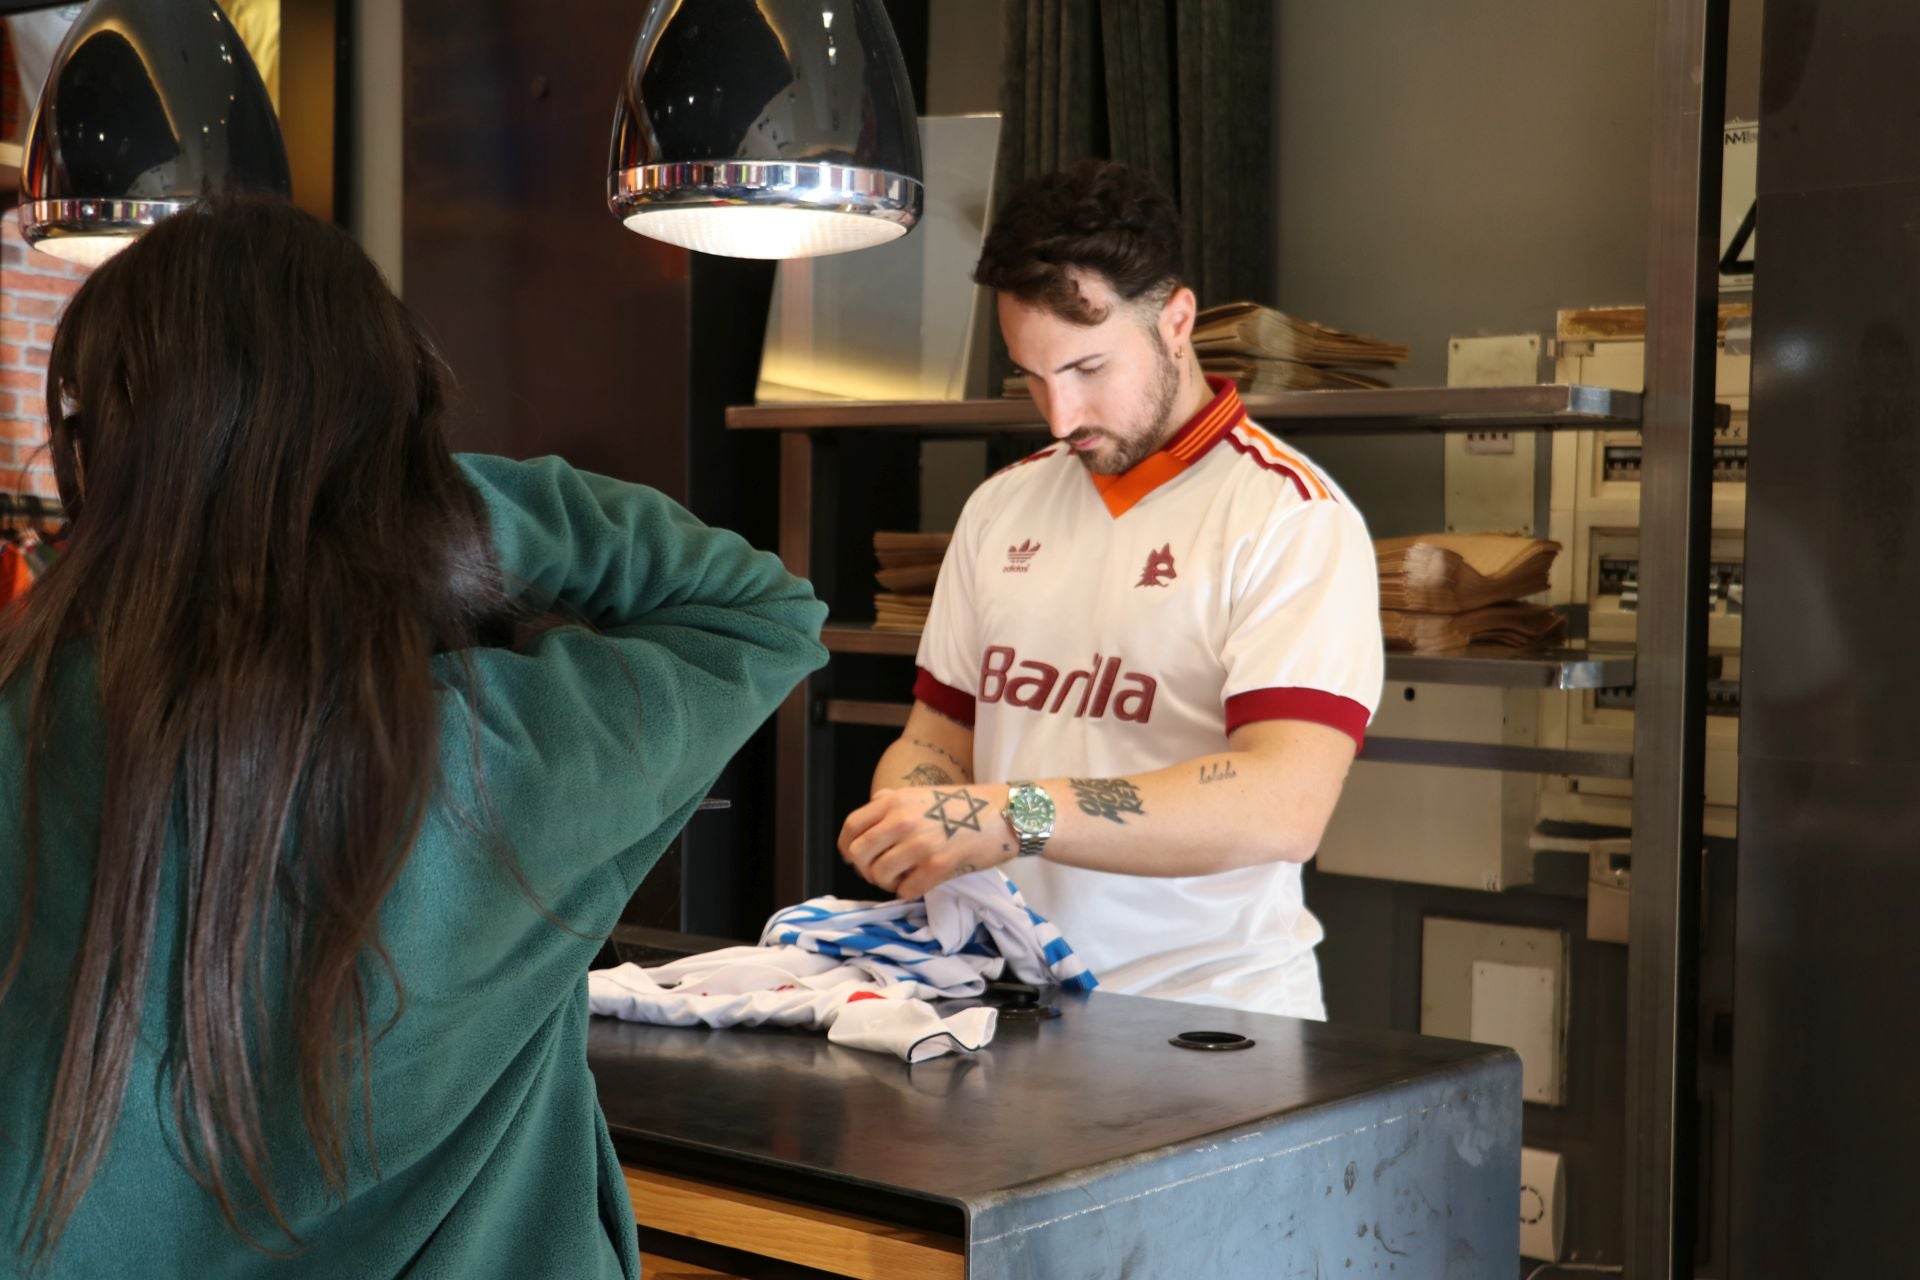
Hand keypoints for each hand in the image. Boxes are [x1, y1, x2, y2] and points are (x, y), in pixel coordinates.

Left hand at [838, 783, 1014, 900]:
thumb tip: (867, 820)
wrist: (1005, 813)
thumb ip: (892, 803)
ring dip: (889, 883)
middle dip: (867, 869)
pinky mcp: (937, 865)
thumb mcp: (921, 793)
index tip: (855, 858)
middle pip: (859, 855)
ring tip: (905, 877)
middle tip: (884, 872)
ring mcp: (918, 843)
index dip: (847, 848)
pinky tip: (922, 882)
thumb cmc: (965, 805)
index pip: (851, 828)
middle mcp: (901, 820)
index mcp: (894, 800)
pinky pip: (906, 890)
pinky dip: (910, 891)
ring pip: (879, 876)